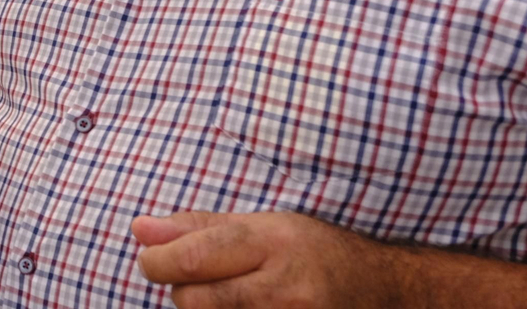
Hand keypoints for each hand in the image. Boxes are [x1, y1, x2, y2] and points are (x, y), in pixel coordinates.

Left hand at [134, 211, 394, 308]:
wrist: (387, 291)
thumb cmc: (313, 252)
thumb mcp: (262, 225)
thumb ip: (197, 228)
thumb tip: (139, 230)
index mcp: (274, 242)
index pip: (192, 258)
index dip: (156, 262)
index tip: (152, 260)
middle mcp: (286, 288)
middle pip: (194, 301)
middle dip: (183, 292)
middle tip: (200, 282)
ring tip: (233, 297)